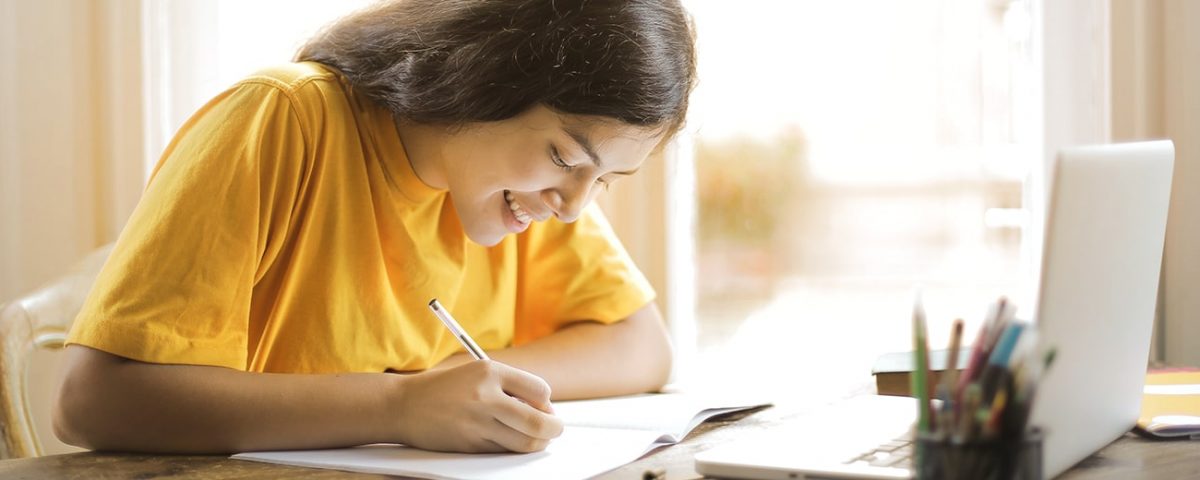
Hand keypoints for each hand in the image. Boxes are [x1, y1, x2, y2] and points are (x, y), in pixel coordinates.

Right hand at [392, 360, 562, 452]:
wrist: (403, 405)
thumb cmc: (445, 388)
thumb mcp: (477, 373)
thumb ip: (510, 386)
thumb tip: (545, 409)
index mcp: (490, 371)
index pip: (540, 390)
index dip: (547, 402)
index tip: (544, 407)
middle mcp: (485, 397)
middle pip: (538, 422)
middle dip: (554, 428)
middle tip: (555, 429)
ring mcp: (477, 423)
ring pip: (525, 442)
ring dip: (538, 442)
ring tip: (536, 437)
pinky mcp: (469, 444)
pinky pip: (504, 451)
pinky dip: (513, 448)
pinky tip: (509, 441)